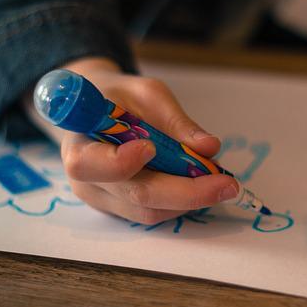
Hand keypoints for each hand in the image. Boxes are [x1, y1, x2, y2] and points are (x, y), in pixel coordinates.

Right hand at [30, 57, 238, 224]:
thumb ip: (176, 121)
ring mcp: (103, 200)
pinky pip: (154, 213)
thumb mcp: (148, 94)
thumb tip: (208, 148)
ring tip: (219, 180)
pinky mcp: (121, 210)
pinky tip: (201, 185)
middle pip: (135, 195)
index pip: (90, 164)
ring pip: (150, 212)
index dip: (121, 162)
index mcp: (79, 144)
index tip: (151, 148)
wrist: (99, 111)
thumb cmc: (120, 98)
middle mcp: (86, 180)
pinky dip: (182, 202)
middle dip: (186, 192)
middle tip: (226, 184)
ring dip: (191, 199)